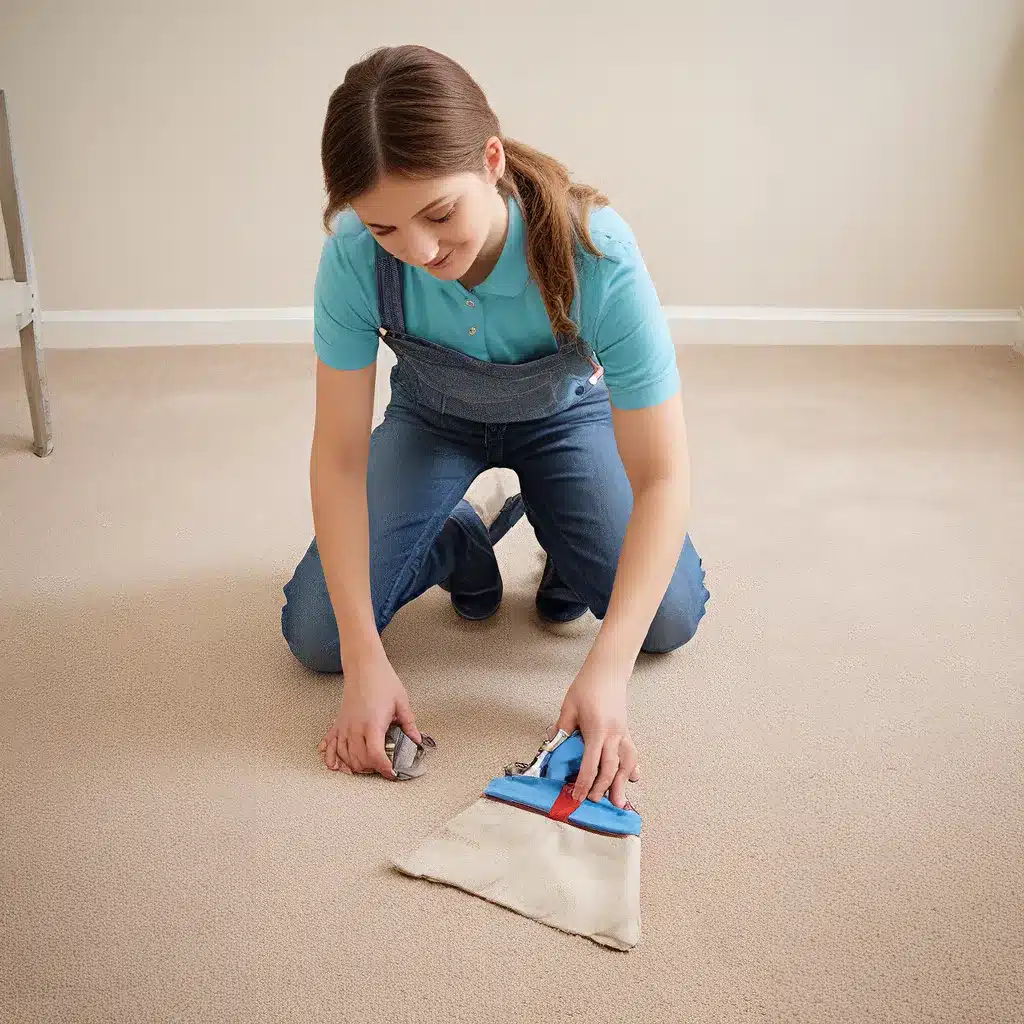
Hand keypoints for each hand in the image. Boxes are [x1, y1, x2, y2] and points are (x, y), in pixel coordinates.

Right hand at [318, 654, 420, 778]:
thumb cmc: (382, 680)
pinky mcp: (338, 722)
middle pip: (359, 760)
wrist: (364, 665)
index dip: (384, 768)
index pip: (375, 755)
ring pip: (344, 756)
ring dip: (354, 766)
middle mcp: (356, 727)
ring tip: (367, 767)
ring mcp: (345, 725)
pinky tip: (335, 764)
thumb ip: (409, 724)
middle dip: (372, 769)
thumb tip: (416, 739)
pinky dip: (332, 757)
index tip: (392, 773)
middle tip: (383, 768)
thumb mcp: (401, 701)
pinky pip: (331, 745)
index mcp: (373, 724)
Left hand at [554, 660, 639, 808]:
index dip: (584, 783)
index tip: (578, 796)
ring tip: (619, 802)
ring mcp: (622, 733)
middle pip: (611, 769)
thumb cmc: (587, 686)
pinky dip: (632, 767)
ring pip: (627, 764)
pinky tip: (633, 778)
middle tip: (595, 803)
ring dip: (622, 783)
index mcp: (597, 730)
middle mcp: (613, 735)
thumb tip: (552, 746)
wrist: (607, 671)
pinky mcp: (626, 731)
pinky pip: (631, 753)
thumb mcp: (568, 707)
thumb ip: (562, 729)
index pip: (591, 764)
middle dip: (603, 788)